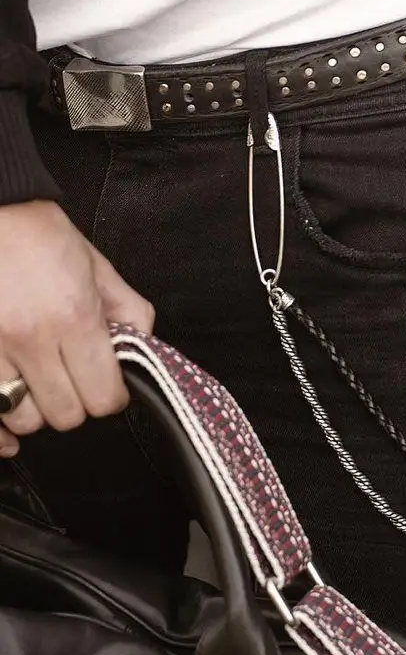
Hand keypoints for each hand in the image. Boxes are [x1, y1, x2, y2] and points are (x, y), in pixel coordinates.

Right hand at [0, 201, 154, 457]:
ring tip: (38, 383)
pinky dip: (0, 420)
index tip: (106, 386)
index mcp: (75, 316)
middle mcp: (32, 337)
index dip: (110, 397)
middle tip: (73, 380)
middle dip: (76, 403)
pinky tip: (8, 417)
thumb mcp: (98, 267)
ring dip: (35, 407)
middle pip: (65, 415)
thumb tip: (142, 347)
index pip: (103, 397)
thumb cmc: (40, 234)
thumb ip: (129, 311)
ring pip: (23, 418)